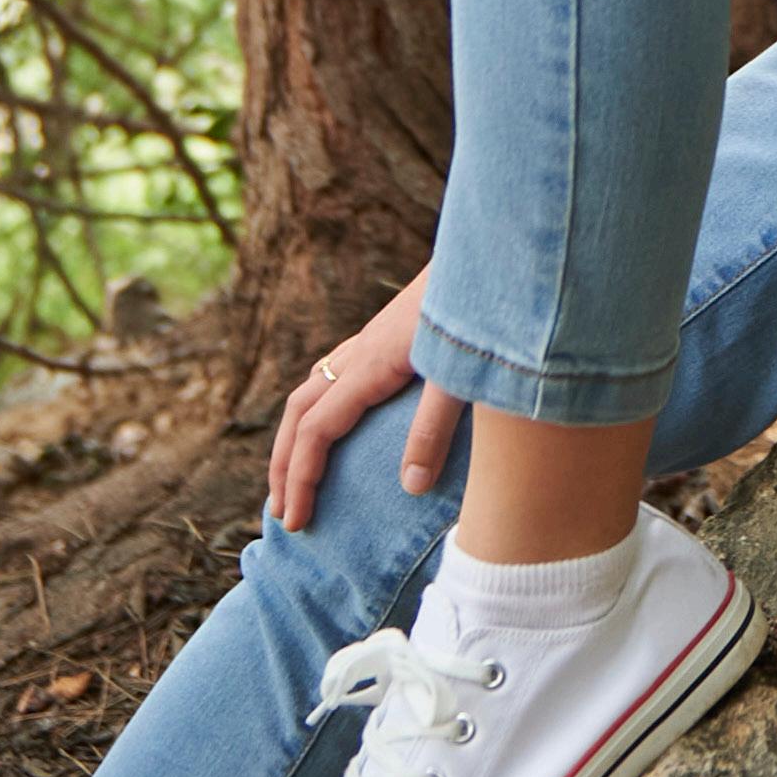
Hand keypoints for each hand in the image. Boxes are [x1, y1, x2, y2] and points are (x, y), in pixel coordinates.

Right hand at [266, 267, 462, 530]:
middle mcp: (360, 353)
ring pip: (312, 389)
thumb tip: (409, 488)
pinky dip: (319, 407)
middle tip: (281, 513)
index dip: (301, 479)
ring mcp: (371, 340)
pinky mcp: (387, 334)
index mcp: (371, 367)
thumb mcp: (461, 379)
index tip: (298, 523)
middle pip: (300, 411)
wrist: (494, 254)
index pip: (317, 431)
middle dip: (283, 464)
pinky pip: (334, 374)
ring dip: (296, 435)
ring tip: (296, 476)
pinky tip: (337, 421)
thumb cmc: (482, 315)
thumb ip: (434, 431)